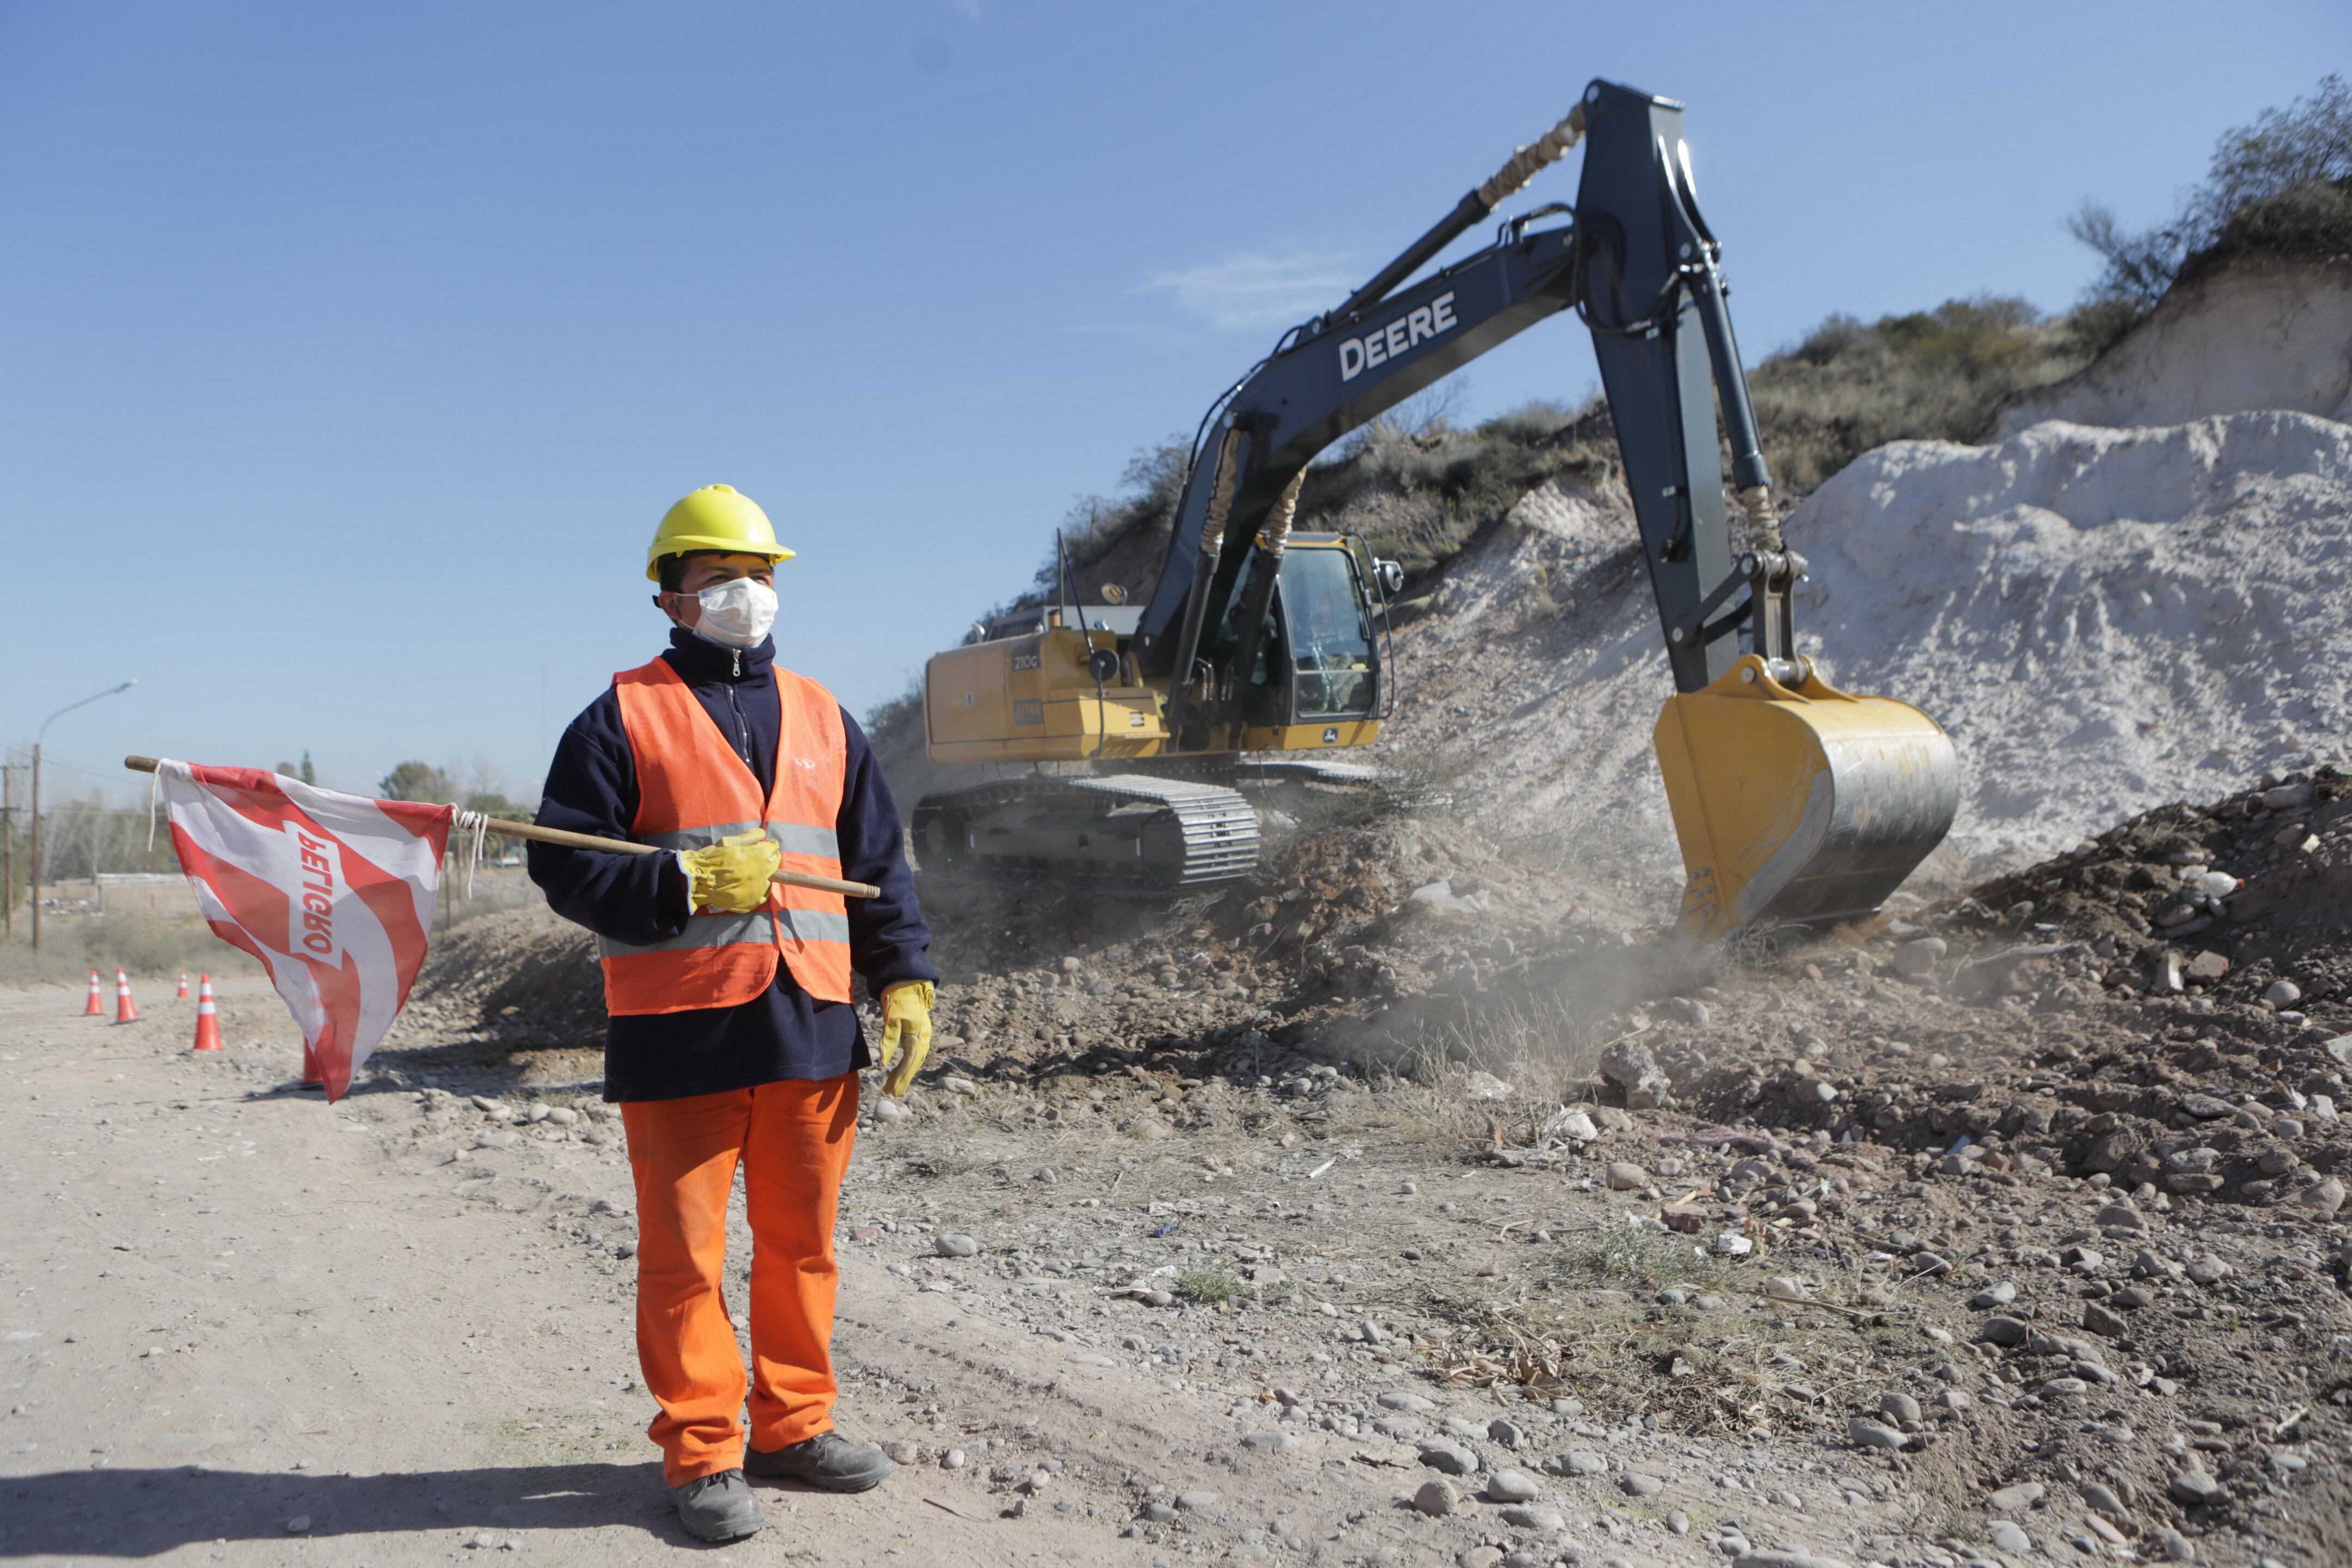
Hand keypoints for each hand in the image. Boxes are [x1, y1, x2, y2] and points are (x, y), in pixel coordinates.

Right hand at [676, 828, 779, 913]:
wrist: (697, 881)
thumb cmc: (711, 859)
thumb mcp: (728, 842)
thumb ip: (748, 837)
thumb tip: (763, 835)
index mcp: (758, 856)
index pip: (773, 848)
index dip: (768, 845)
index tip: (765, 846)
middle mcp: (762, 873)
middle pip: (775, 863)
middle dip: (769, 858)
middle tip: (759, 858)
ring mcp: (758, 890)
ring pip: (769, 879)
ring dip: (764, 874)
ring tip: (750, 873)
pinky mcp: (751, 903)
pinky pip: (763, 895)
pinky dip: (759, 890)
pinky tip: (750, 885)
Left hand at [876, 980, 934, 1095]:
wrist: (910, 985)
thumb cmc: (900, 1000)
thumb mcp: (892, 1018)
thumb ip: (889, 1039)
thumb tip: (884, 1062)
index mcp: (919, 1035)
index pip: (909, 1061)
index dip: (900, 1076)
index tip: (891, 1089)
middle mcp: (924, 1039)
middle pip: (913, 1065)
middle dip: (902, 1081)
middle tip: (891, 1094)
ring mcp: (924, 1038)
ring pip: (915, 1062)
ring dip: (904, 1076)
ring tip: (892, 1089)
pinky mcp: (920, 1036)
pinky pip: (914, 1056)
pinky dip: (907, 1067)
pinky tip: (900, 1073)